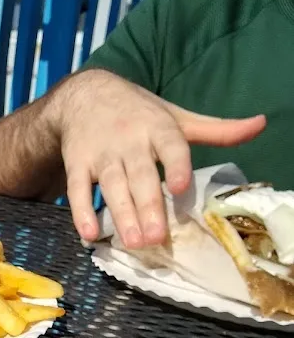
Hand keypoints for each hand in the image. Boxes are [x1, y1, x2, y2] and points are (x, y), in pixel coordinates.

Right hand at [53, 70, 265, 247]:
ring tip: (133, 242)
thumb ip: (216, 130)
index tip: (181, 188)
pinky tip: (89, 234)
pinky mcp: (77, 164)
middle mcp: (129, 140)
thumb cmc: (138, 112)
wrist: (84, 95)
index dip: (176, 165)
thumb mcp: (177, 116)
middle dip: (148, 206)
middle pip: (140, 176)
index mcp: (158, 127)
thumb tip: (260, 125)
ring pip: (112, 187)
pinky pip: (77, 190)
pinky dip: (81, 212)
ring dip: (121, 215)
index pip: (170, 146)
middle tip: (156, 237)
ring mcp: (101, 154)